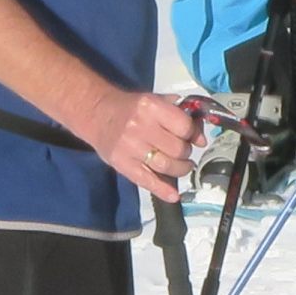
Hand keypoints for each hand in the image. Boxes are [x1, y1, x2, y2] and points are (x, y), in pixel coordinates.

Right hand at [76, 87, 207, 201]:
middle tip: (185, 152)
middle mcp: (141, 127)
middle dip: (186, 153)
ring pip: (166, 166)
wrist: (96, 113)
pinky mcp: (122, 164)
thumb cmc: (129, 107)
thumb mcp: (154, 99)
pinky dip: (163, 190)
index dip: (194, 134)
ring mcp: (130, 148)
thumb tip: (199, 134)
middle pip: (177, 149)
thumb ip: (177, 112)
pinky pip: (146, 181)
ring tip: (183, 166)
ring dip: (181, 169)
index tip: (197, 139)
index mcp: (151, 107)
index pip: (183, 126)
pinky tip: (174, 195)